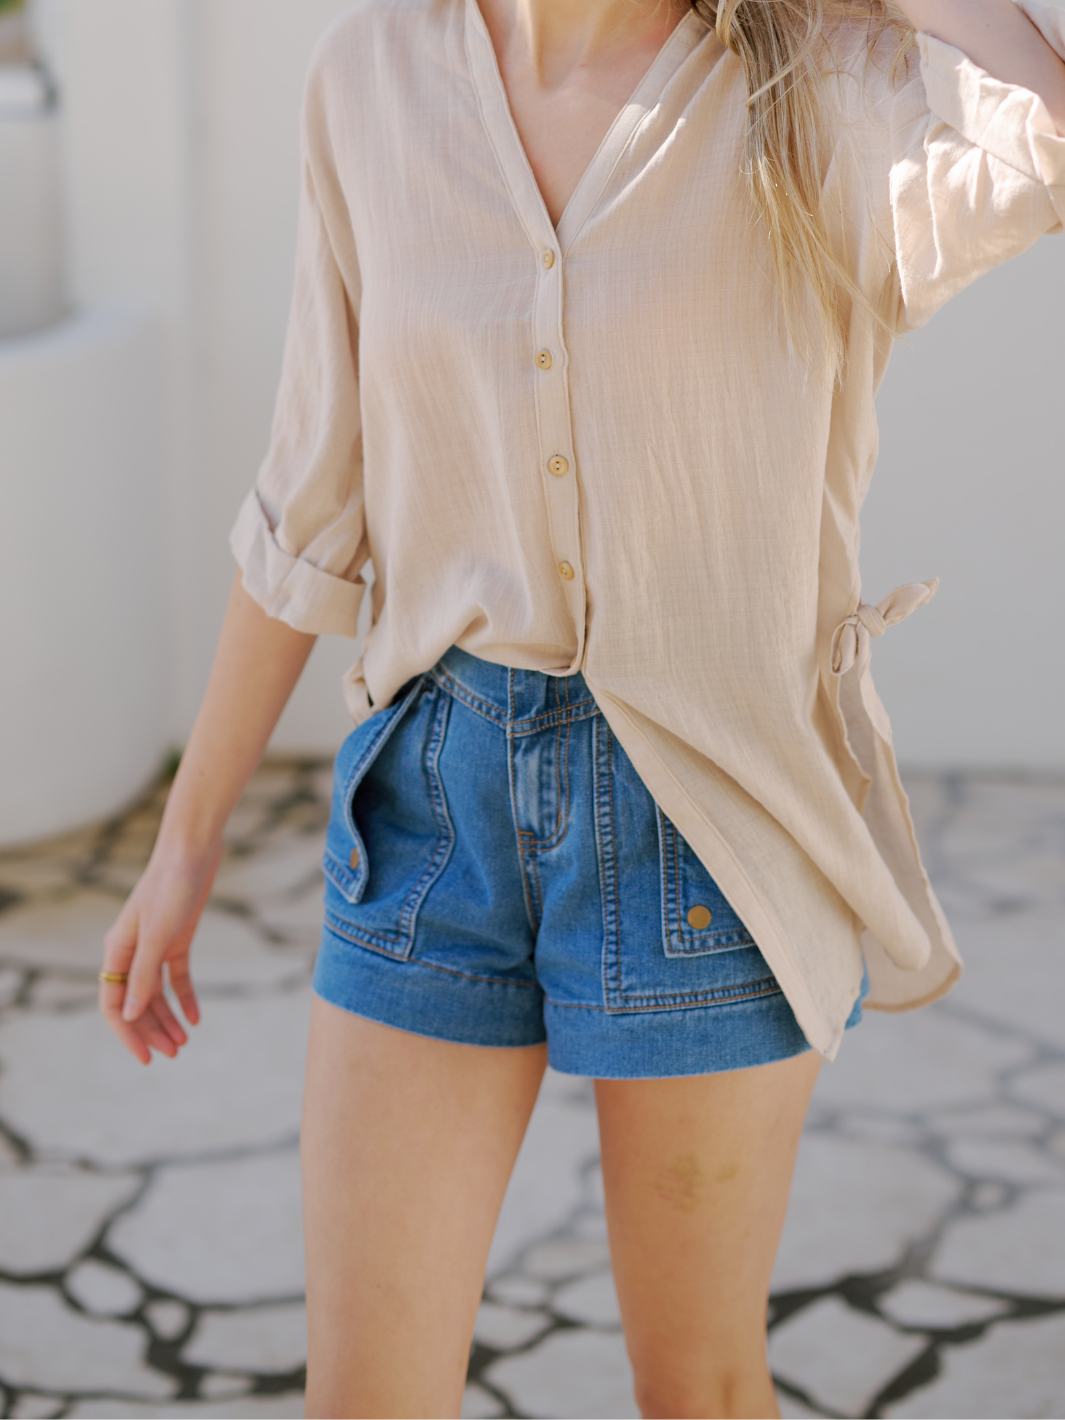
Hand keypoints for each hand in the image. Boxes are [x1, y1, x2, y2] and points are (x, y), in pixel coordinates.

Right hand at [99, 843, 222, 1063]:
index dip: (128, 1033)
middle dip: (152, 1030)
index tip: (146, 1057)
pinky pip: (176, 976)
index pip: (114, 1003)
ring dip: (168, 1018)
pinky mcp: (177, 937)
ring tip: (184, 1043)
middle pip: (136, 1001)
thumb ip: (144, 974)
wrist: (194, 850)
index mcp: (118, 950)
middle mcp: (132, 951)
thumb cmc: (171, 886)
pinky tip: (196, 1017)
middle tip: (174, 1053)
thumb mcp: (158, 935)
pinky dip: (185, 997)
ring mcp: (155, 945)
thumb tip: (129, 1013)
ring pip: (156, 993)